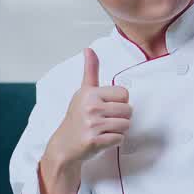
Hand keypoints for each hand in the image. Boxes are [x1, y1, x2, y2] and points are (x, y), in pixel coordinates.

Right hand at [38, 48, 131, 193]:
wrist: (65, 145)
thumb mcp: (83, 92)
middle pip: (128, 110)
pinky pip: (120, 139)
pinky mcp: (95, 141)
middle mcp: (91, 107)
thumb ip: (90, 70)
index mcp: (90, 93)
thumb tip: (89, 49)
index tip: (106, 107)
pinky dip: (114, 141)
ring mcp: (92, 125)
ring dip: (119, 130)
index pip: (124, 93)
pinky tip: (102, 139)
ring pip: (126, 125)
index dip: (119, 102)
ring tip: (104, 129)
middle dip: (121, 117)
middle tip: (106, 121)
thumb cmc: (78, 116)